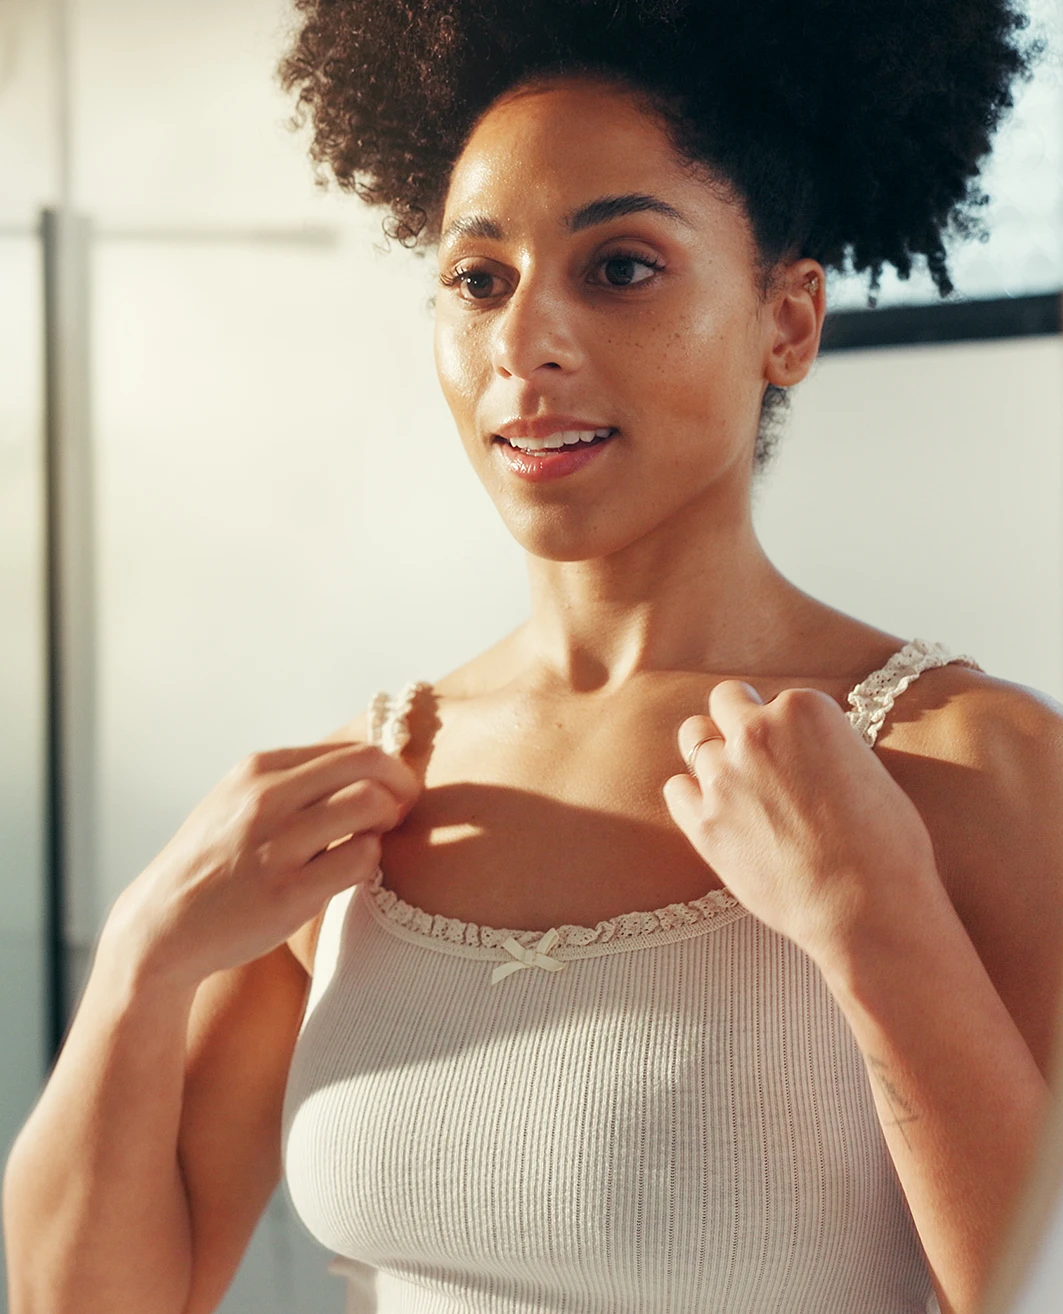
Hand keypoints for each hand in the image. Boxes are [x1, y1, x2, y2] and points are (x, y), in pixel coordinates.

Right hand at [102, 741, 420, 988]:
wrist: (163, 926)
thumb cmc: (215, 862)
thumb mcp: (239, 801)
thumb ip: (293, 782)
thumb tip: (369, 766)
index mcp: (258, 769)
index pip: (351, 748)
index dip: (386, 768)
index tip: (391, 789)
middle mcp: (266, 798)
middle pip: (369, 764)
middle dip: (401, 785)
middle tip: (401, 810)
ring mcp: (276, 845)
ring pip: (370, 805)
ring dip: (386, 822)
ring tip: (372, 840)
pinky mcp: (288, 893)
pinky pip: (360, 860)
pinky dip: (370, 862)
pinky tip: (352, 872)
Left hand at [662, 680, 943, 965]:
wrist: (865, 908)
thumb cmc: (886, 846)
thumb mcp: (868, 771)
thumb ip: (827, 747)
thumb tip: (807, 749)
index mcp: (804, 710)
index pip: (779, 699)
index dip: (787, 726)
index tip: (798, 752)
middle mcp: (757, 732)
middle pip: (725, 700)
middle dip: (739, 720)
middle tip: (757, 753)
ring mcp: (724, 776)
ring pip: (694, 738)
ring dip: (712, 754)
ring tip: (735, 782)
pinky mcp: (703, 821)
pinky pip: (676, 789)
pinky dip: (691, 795)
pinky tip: (713, 810)